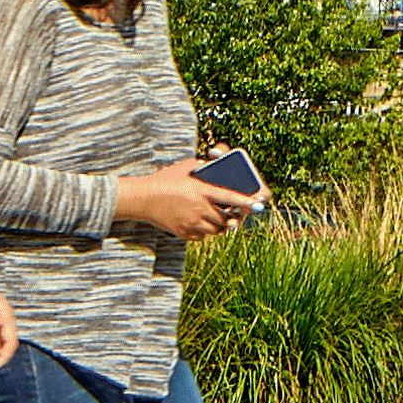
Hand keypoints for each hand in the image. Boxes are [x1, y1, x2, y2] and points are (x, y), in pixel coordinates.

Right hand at [112, 163, 251, 245]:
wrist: (142, 198)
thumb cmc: (164, 180)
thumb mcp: (185, 167)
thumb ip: (202, 167)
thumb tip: (214, 166)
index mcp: (202, 191)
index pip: (231, 198)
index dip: (247, 203)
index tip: (259, 205)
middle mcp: (199, 209)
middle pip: (226, 218)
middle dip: (232, 217)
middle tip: (233, 213)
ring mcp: (192, 222)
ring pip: (216, 230)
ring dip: (220, 225)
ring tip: (217, 218)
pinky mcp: (184, 232)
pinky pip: (202, 236)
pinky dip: (205, 231)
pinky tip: (201, 222)